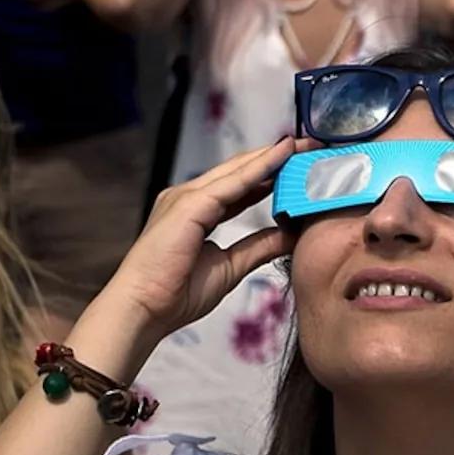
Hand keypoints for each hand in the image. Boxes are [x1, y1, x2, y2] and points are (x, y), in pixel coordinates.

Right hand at [81, 134, 301, 355]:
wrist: (143, 309)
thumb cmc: (175, 295)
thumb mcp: (230, 266)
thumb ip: (258, 246)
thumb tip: (290, 235)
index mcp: (195, 211)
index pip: (239, 184)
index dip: (270, 173)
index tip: (300, 165)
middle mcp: (189, 197)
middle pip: (240, 170)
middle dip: (276, 157)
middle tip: (310, 145)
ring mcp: (186, 196)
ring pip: (238, 169)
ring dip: (272, 156)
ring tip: (303, 144)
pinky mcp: (189, 204)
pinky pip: (232, 182)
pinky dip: (259, 167)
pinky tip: (282, 156)